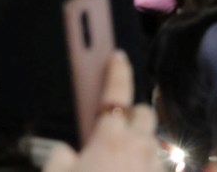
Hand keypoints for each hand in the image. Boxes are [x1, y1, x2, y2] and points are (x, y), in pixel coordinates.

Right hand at [43, 51, 160, 171]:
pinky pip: (156, 165)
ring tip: (118, 158)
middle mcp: (138, 149)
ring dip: (138, 142)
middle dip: (130, 112)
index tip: (117, 56)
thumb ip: (60, 153)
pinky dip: (144, 165)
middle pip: (143, 112)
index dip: (117, 70)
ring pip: (151, 141)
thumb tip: (66, 151)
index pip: (117, 91)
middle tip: (113, 123)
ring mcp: (153, 167)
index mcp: (110, 140)